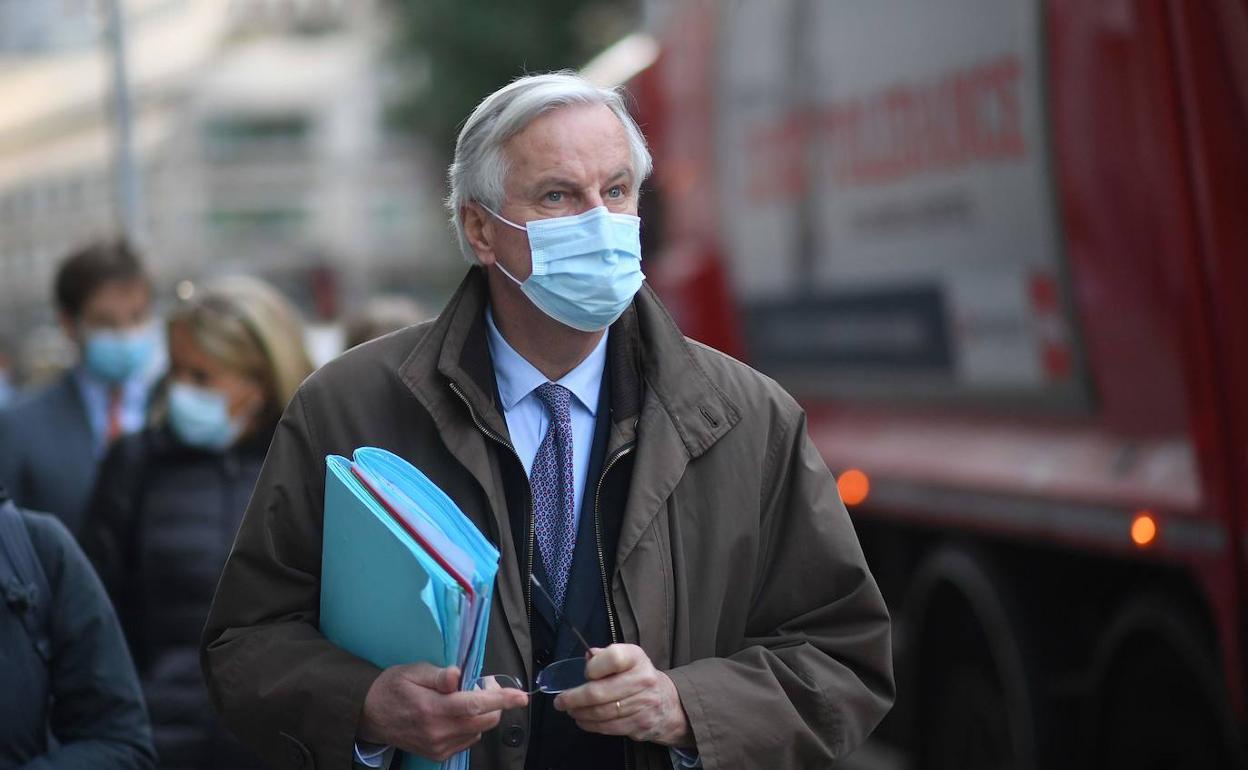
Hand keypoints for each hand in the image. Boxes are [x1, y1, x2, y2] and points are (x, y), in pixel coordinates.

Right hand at [358, 663, 528, 761]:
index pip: (474, 704)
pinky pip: (468, 739)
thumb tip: (458, 675)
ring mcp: (439, 746)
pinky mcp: (438, 755)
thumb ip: (438, 675)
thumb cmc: (393, 687)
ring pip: (479, 729)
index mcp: (431, 708)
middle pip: (484, 719)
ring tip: (465, 697)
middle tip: (482, 683)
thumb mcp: (413, 672)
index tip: (521, 696)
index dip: (501, 699)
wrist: (371, 715)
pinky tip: (457, 713)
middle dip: (494, 701)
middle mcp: (437, 732)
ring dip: (482, 713)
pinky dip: (471, 724)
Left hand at [553, 644, 692, 746]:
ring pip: (602, 713)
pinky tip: (583, 721)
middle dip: (575, 698)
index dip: (594, 667)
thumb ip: (605, 656)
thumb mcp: (627, 659)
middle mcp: (643, 680)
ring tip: (570, 711)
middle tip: (561, 702)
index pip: (613, 658)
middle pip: (601, 692)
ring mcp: (643, 704)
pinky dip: (591, 725)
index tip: (585, 674)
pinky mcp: (640, 725)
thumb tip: (587, 656)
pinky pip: (609, 727)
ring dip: (580, 713)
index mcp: (636, 658)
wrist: (669, 703)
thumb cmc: (638, 676)